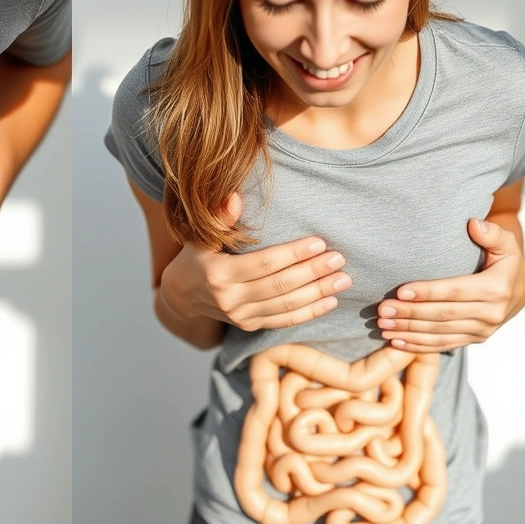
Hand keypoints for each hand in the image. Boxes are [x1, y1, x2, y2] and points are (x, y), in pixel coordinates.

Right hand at [160, 196, 351, 331]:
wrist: (181, 296)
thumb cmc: (196, 259)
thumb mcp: (201, 238)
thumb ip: (220, 219)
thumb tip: (236, 197)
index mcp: (220, 274)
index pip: (264, 263)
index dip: (294, 254)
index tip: (320, 243)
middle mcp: (230, 299)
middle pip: (280, 285)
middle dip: (313, 273)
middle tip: (339, 259)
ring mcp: (240, 316)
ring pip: (286, 306)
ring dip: (318, 293)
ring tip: (343, 280)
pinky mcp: (249, 326)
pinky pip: (283, 321)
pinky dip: (308, 313)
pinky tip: (330, 302)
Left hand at [377, 218, 524, 352]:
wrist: (521, 290)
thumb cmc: (505, 262)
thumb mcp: (506, 244)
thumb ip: (492, 233)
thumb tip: (473, 224)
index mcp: (496, 289)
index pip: (455, 291)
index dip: (427, 292)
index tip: (400, 291)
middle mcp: (491, 313)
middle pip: (442, 315)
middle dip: (409, 314)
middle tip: (382, 310)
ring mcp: (483, 330)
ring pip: (439, 333)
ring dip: (409, 331)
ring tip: (383, 327)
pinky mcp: (475, 340)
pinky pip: (443, 345)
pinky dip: (419, 345)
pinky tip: (397, 342)